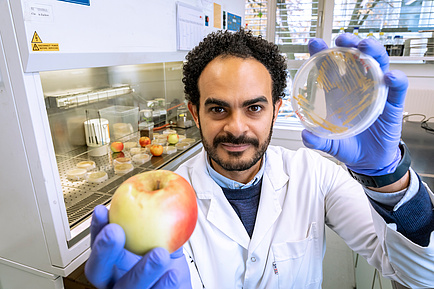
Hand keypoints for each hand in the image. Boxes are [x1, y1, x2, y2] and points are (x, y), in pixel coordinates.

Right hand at [84, 205, 191, 288]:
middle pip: (98, 271)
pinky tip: (173, 274)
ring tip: (160, 254)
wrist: (179, 288)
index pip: (96, 246)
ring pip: (126, 287)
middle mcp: (114, 280)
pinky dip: (162, 286)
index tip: (102, 210)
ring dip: (142, 270)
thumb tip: (162, 192)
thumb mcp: (163, 241)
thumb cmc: (167, 264)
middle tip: (115, 231)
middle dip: (104, 250)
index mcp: (112, 263)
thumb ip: (158, 223)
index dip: (95, 229)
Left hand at [302, 33, 407, 175]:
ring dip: (372, 52)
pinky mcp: (392, 103)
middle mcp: (359, 87)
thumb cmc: (348, 145)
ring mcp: (377, 92)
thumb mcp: (329, 143)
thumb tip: (305, 136)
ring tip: (363, 47)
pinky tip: (388, 77)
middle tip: (341, 39)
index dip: (323, 53)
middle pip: (356, 57)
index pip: (331, 66)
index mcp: (339, 92)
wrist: (369, 161)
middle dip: (349, 44)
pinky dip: (395, 79)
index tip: (314, 43)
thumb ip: (317, 140)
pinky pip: (397, 87)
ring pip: (378, 64)